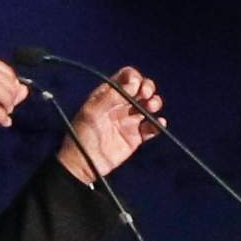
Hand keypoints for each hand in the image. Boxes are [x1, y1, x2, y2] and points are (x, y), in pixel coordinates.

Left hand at [62, 66, 164, 185]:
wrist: (83, 163)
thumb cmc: (82, 135)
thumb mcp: (92, 112)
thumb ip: (112, 96)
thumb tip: (134, 83)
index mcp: (108, 94)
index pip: (126, 77)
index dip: (134, 78)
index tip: (135, 86)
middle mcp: (121, 104)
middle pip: (142, 88)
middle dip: (148, 87)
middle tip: (145, 95)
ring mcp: (130, 120)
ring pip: (149, 105)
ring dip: (154, 103)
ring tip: (150, 108)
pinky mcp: (136, 136)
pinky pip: (152, 127)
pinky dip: (158, 124)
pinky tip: (158, 124)